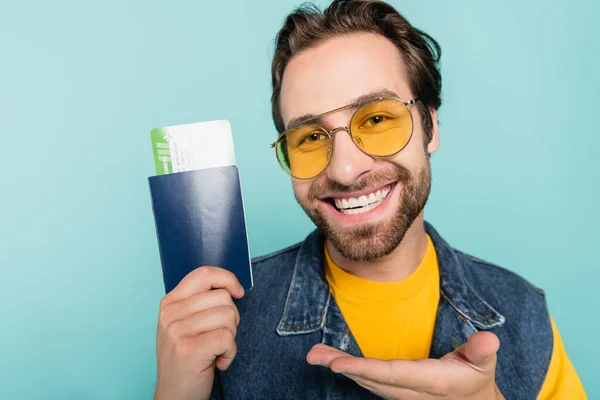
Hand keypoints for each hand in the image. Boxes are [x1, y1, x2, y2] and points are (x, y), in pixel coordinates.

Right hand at [154, 266, 244, 399]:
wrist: (174, 395)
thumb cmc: (186, 358)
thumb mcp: (185, 324)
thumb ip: (201, 303)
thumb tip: (231, 287)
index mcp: (170, 302)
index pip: (204, 274)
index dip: (227, 279)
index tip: (238, 292)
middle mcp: (171, 314)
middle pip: (222, 297)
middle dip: (232, 317)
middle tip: (220, 336)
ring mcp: (177, 331)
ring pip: (228, 316)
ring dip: (231, 336)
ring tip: (217, 349)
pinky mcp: (189, 350)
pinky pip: (228, 338)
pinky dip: (230, 352)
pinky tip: (219, 362)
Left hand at [306, 331, 504, 399]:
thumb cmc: (475, 380)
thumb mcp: (484, 365)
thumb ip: (481, 352)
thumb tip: (489, 339)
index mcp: (430, 382)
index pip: (392, 375)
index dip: (365, 370)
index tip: (338, 365)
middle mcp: (409, 391)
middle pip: (370, 378)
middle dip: (341, 366)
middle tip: (313, 355)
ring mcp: (399, 394)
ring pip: (364, 381)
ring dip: (339, 366)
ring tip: (314, 354)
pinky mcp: (393, 391)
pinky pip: (367, 381)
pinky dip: (348, 370)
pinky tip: (330, 359)